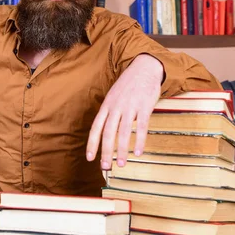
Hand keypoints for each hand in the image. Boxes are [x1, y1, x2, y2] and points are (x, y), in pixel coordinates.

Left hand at [86, 54, 162, 168]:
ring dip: (122, 150)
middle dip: (106, 151)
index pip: (96, 127)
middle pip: (108, 133)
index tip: (90, 158)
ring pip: (124, 132)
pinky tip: (139, 152)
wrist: (144, 68)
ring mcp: (130, 106)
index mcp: (106, 106)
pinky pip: (142, 126)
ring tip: (121, 164)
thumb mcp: (113, 97)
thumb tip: (106, 135)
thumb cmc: (128, 86)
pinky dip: (140, 141)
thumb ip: (110, 114)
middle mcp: (116, 107)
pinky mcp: (145, 106)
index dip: (92, 143)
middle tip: (105, 167)